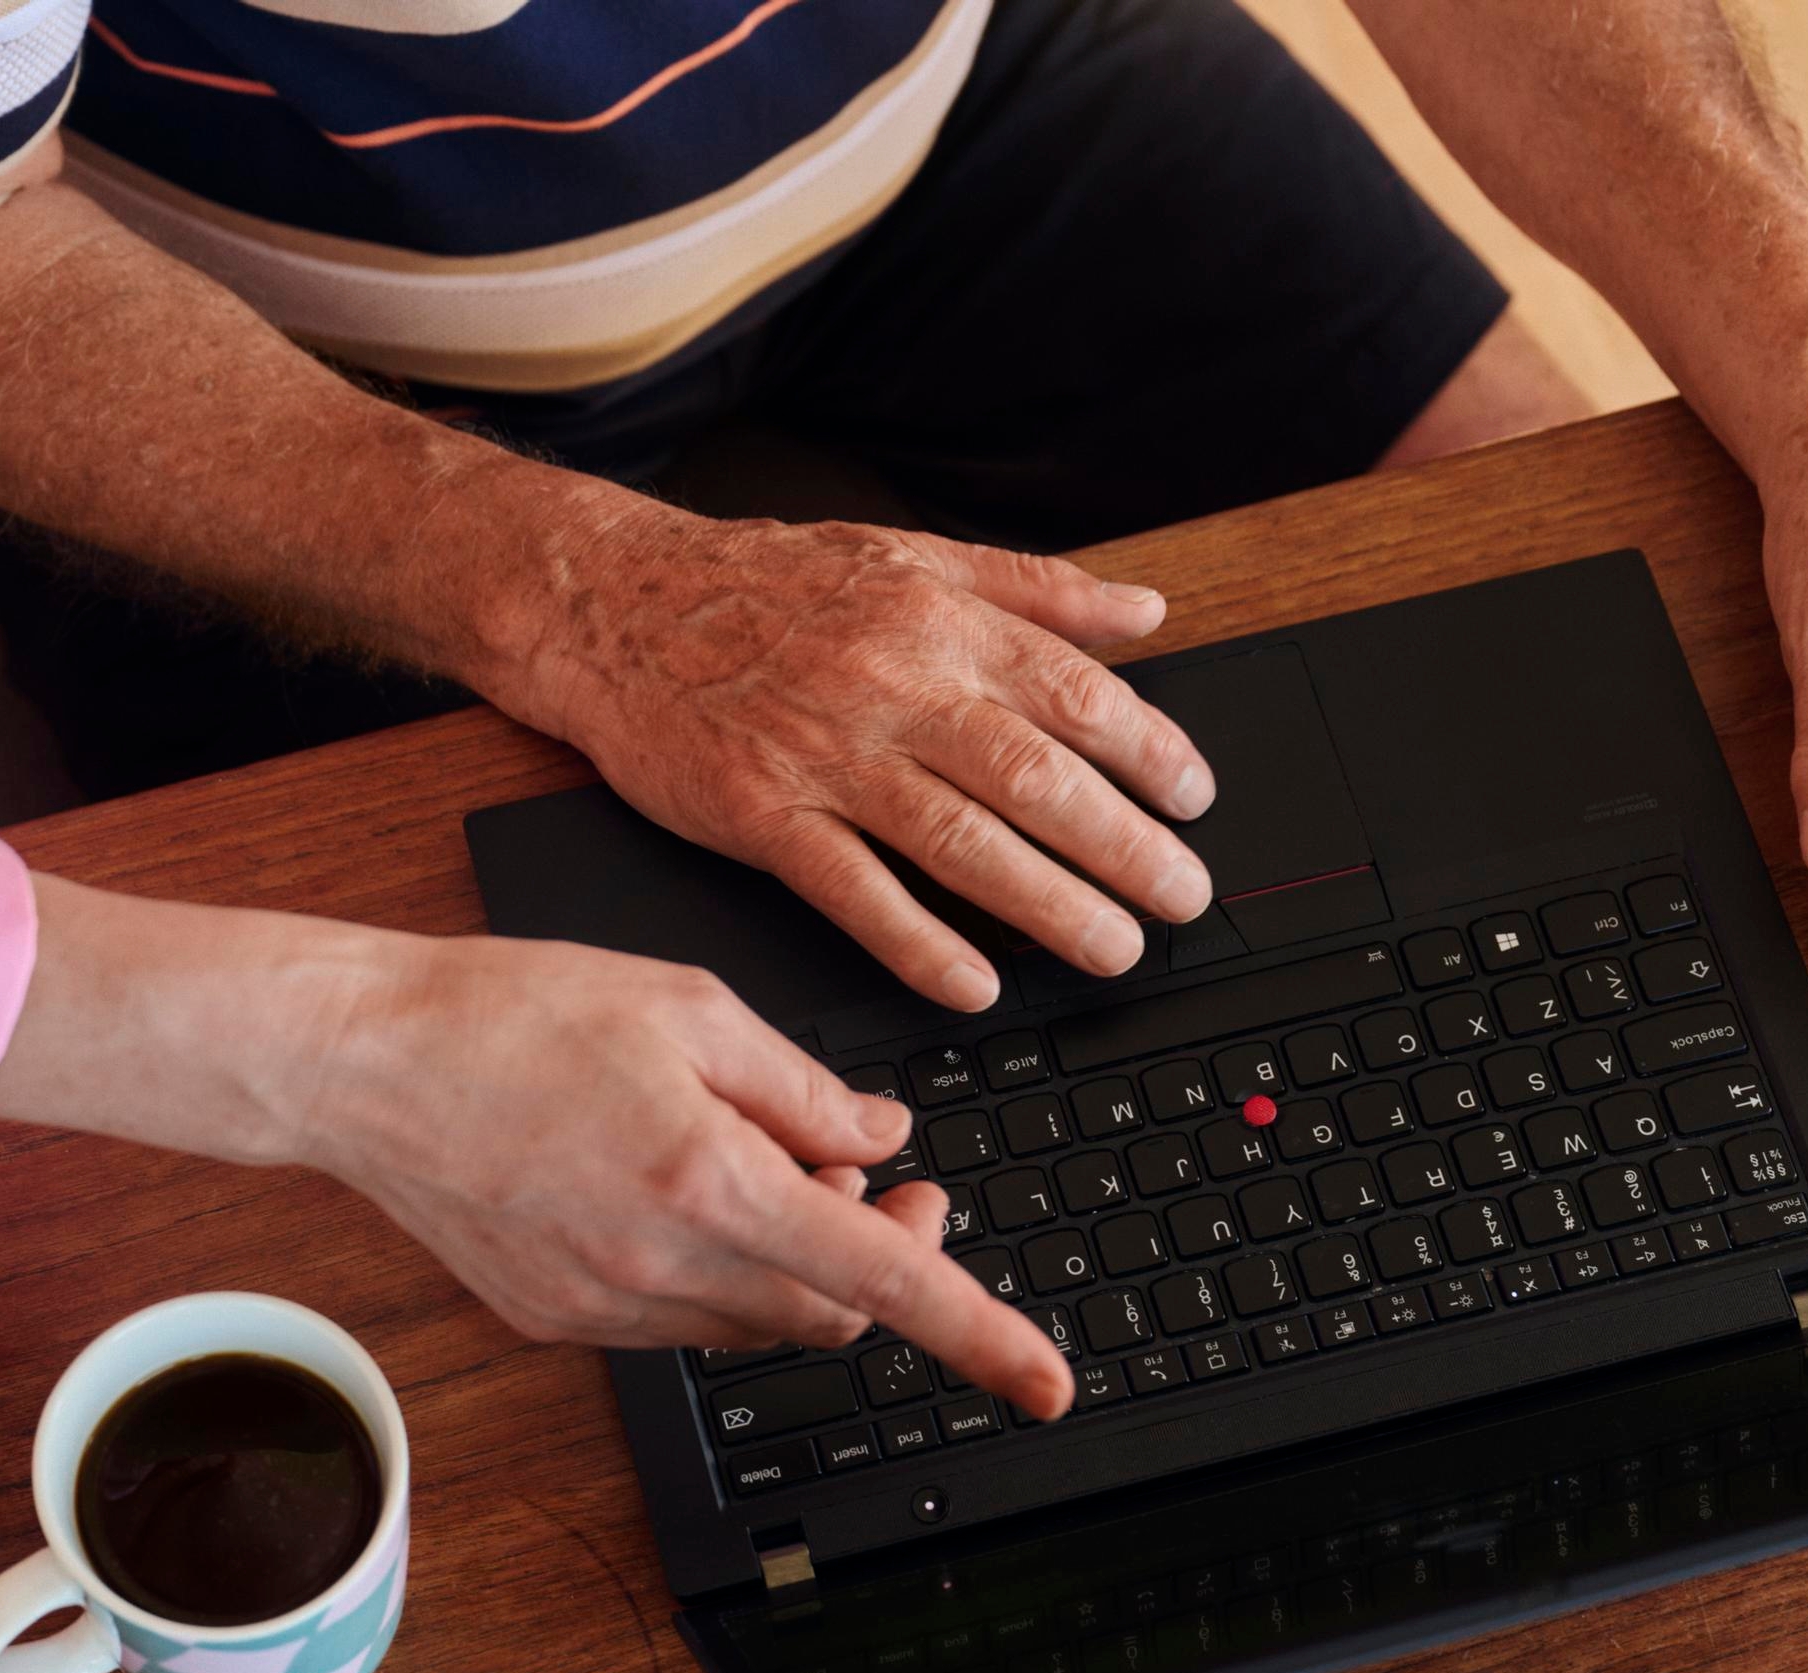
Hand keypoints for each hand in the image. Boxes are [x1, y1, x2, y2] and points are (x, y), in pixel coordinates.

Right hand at [0, 882, 1072, 1417]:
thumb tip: (878, 1134)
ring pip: (760, 1322)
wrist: (360, 1062)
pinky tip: (685, 1191)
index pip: (884, 1282)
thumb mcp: (692, 1007)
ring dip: (798, 1259)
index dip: (982, 1337)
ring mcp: (604, 1310)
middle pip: (833, 1312)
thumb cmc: (511, 1012)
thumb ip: (803, 1086)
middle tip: (876, 1170)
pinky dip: (721, 1271)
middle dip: (885, 1255)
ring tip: (763, 1157)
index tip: (1045, 1383)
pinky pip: (684, 1322)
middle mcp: (661, 1269)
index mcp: (710, 1184)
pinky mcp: (560, 1320)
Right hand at [484, 501, 1219, 1012]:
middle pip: (1035, 778)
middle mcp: (893, 687)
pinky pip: (853, 891)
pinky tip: (976, 983)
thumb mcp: (907, 553)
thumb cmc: (764, 585)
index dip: (1149, 752)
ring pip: (960, 842)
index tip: (1194, 800)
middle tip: (1182, 898)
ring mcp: (825, 756)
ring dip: (1049, 905)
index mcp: (939, 623)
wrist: (613, 604)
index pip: (1075, 693)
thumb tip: (1144, 610)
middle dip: (1123, 846)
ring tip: (1113, 948)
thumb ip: (1034, 588)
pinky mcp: (761, 815)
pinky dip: (919, 943)